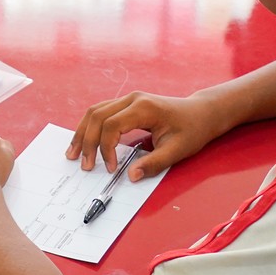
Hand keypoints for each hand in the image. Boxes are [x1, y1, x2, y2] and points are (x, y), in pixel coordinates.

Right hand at [67, 91, 231, 182]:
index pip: (112, 125)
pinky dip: (90, 127)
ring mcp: (128, 99)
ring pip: (95, 111)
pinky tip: (84, 141)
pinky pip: (101, 112)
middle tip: (84, 165)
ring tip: (74, 153)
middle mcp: (132, 99)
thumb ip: (154, 163)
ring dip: (83, 132)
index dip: (106, 148)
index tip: (110, 168)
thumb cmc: (192, 130)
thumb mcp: (177, 150)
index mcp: (144, 108)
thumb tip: (130, 176)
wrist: (201, 113)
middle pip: (97, 116)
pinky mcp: (127, 104)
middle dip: (87, 141)